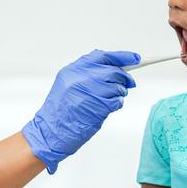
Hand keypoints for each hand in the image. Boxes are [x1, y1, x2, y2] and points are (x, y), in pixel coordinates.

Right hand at [22, 49, 139, 172]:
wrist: (50, 131)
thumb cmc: (60, 110)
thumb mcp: (67, 83)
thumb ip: (88, 73)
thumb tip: (114, 68)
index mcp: (74, 70)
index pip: (103, 56)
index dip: (122, 56)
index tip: (135, 58)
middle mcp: (82, 78)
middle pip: (114, 71)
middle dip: (125, 77)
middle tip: (129, 83)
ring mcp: (91, 93)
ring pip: (118, 87)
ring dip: (120, 93)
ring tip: (110, 99)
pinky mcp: (99, 107)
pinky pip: (117, 101)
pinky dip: (117, 103)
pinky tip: (107, 108)